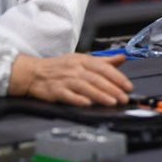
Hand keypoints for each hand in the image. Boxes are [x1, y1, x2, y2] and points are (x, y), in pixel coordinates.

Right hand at [9, 53, 133, 106]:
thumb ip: (103, 61)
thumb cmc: (60, 66)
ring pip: (85, 87)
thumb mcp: (81, 59)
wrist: (33, 72)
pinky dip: (78, 99)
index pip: (104, 67)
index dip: (117, 77)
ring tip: (112, 102)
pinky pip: (68, 96)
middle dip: (113, 89)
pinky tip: (88, 104)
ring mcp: (65, 80)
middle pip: (97, 78)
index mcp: (83, 60)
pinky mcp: (55, 91)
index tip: (128, 86)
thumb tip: (122, 57)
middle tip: (124, 97)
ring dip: (100, 95)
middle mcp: (75, 69)